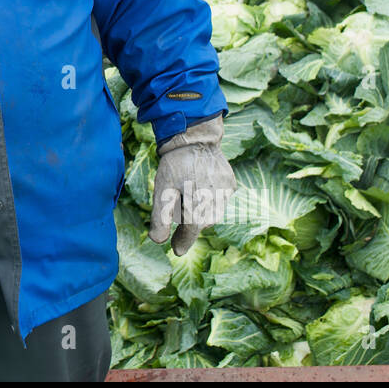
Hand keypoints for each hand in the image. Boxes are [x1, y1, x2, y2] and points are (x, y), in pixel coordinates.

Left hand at [148, 114, 234, 255]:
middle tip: (178, 207)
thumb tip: (158, 241)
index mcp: (200, 208)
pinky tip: (200, 183)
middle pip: (201, 222)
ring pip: (213, 212)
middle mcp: (217, 204)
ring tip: (189, 192)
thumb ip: (160, 217)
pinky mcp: (231, 183)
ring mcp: (227, 193)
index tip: (176, 250)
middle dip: (190, 221)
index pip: (190, 233)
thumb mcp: (162, 191)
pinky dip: (210, 197)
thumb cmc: (174, 165)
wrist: (195, 137)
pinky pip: (220, 198)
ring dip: (201, 209)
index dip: (182, 242)